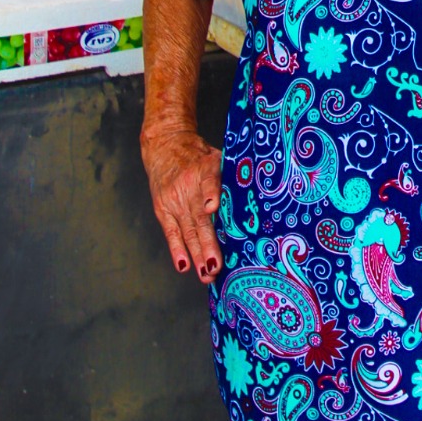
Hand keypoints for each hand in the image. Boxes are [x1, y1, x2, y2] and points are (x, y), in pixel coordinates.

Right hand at [141, 125, 222, 280]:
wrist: (166, 146)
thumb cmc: (199, 156)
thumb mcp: (217, 156)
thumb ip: (231, 176)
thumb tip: (258, 197)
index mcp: (206, 168)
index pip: (208, 181)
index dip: (211, 193)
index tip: (213, 207)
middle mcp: (188, 185)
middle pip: (199, 217)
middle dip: (208, 244)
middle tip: (217, 266)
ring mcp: (174, 199)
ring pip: (187, 230)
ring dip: (197, 254)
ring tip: (207, 274)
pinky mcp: (163, 209)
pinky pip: (171, 232)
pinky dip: (177, 249)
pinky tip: (184, 266)